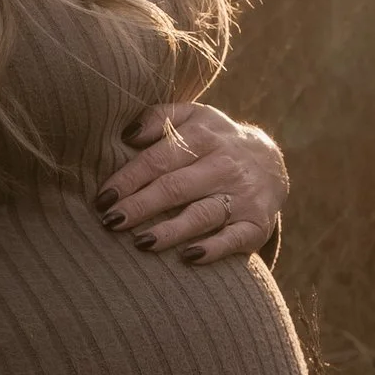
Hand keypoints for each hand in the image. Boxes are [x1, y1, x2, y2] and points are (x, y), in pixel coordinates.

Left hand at [95, 102, 287, 264]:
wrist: (271, 162)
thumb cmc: (213, 141)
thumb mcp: (192, 116)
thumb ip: (158, 118)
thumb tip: (127, 134)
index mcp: (203, 137)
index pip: (159, 159)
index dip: (129, 179)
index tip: (103, 198)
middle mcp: (224, 165)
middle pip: (177, 187)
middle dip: (141, 206)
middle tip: (110, 222)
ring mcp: (243, 195)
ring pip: (203, 214)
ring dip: (171, 230)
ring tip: (141, 242)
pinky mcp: (257, 223)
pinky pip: (236, 239)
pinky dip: (214, 249)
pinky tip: (190, 257)